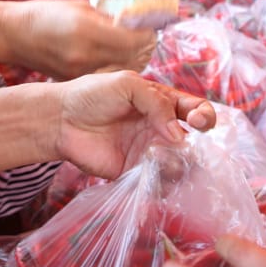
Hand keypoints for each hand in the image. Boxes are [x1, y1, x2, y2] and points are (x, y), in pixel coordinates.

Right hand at [3, 0, 156, 79]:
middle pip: (132, 57)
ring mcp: (80, 71)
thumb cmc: (48, 14)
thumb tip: (139, 19)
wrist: (16, 35)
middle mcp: (85, 54)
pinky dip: (117, 66)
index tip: (150, 26)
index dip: (147, 33)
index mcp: (87, 30)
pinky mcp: (76, 81)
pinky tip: (116, 56)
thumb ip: (110, 15)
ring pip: (122, 70)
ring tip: (134, 46)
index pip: (133, 39)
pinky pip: (107, 75)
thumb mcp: (82, 6)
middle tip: (147, 36)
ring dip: (133, 58)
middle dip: (144, 47)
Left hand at [53, 71, 215, 178]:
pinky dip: (164, 181)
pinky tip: (153, 172)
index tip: (196, 120)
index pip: (195, 109)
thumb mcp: (127, 84)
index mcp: (162, 103)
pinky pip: (158, 181)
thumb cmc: (92, 94)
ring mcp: (148, 151)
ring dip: (181, 164)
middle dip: (197, 144)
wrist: (61, 120)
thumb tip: (178, 134)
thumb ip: (156, 102)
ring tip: (162, 158)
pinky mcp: (135, 172)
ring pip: (180, 164)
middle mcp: (159, 128)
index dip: (204, 115)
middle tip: (182, 143)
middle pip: (193, 140)